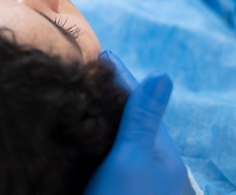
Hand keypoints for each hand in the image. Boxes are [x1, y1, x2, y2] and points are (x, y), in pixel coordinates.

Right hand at [85, 51, 188, 194]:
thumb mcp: (133, 158)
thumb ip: (142, 119)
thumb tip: (162, 72)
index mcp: (162, 154)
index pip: (140, 104)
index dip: (121, 78)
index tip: (103, 54)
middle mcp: (148, 163)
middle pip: (125, 119)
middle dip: (105, 95)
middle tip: (83, 70)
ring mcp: (129, 176)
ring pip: (110, 137)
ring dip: (94, 115)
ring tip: (76, 93)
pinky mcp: (108, 184)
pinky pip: (96, 153)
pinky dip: (85, 137)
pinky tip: (73, 130)